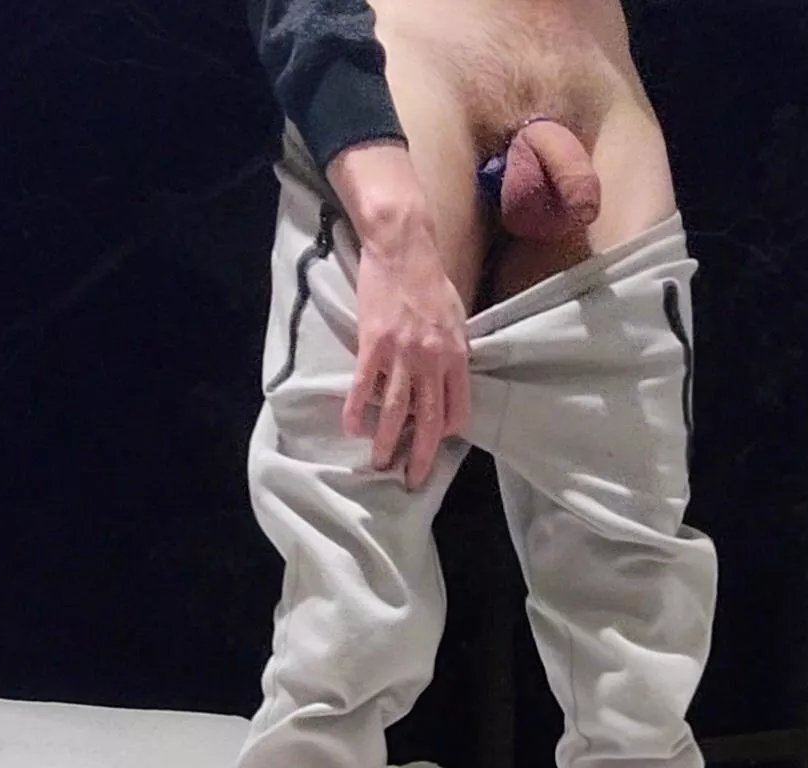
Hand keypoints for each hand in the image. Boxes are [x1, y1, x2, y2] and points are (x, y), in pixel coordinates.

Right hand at [341, 205, 470, 490]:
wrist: (403, 246)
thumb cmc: (430, 279)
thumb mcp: (457, 317)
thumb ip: (455, 351)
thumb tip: (451, 378)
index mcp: (456, 356)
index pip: (457, 410)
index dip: (446, 432)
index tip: (435, 442)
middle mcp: (432, 360)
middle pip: (428, 421)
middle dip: (420, 456)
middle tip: (412, 480)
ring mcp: (401, 354)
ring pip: (396, 411)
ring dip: (387, 443)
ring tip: (379, 465)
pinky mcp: (373, 344)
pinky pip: (363, 386)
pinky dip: (356, 411)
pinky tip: (350, 429)